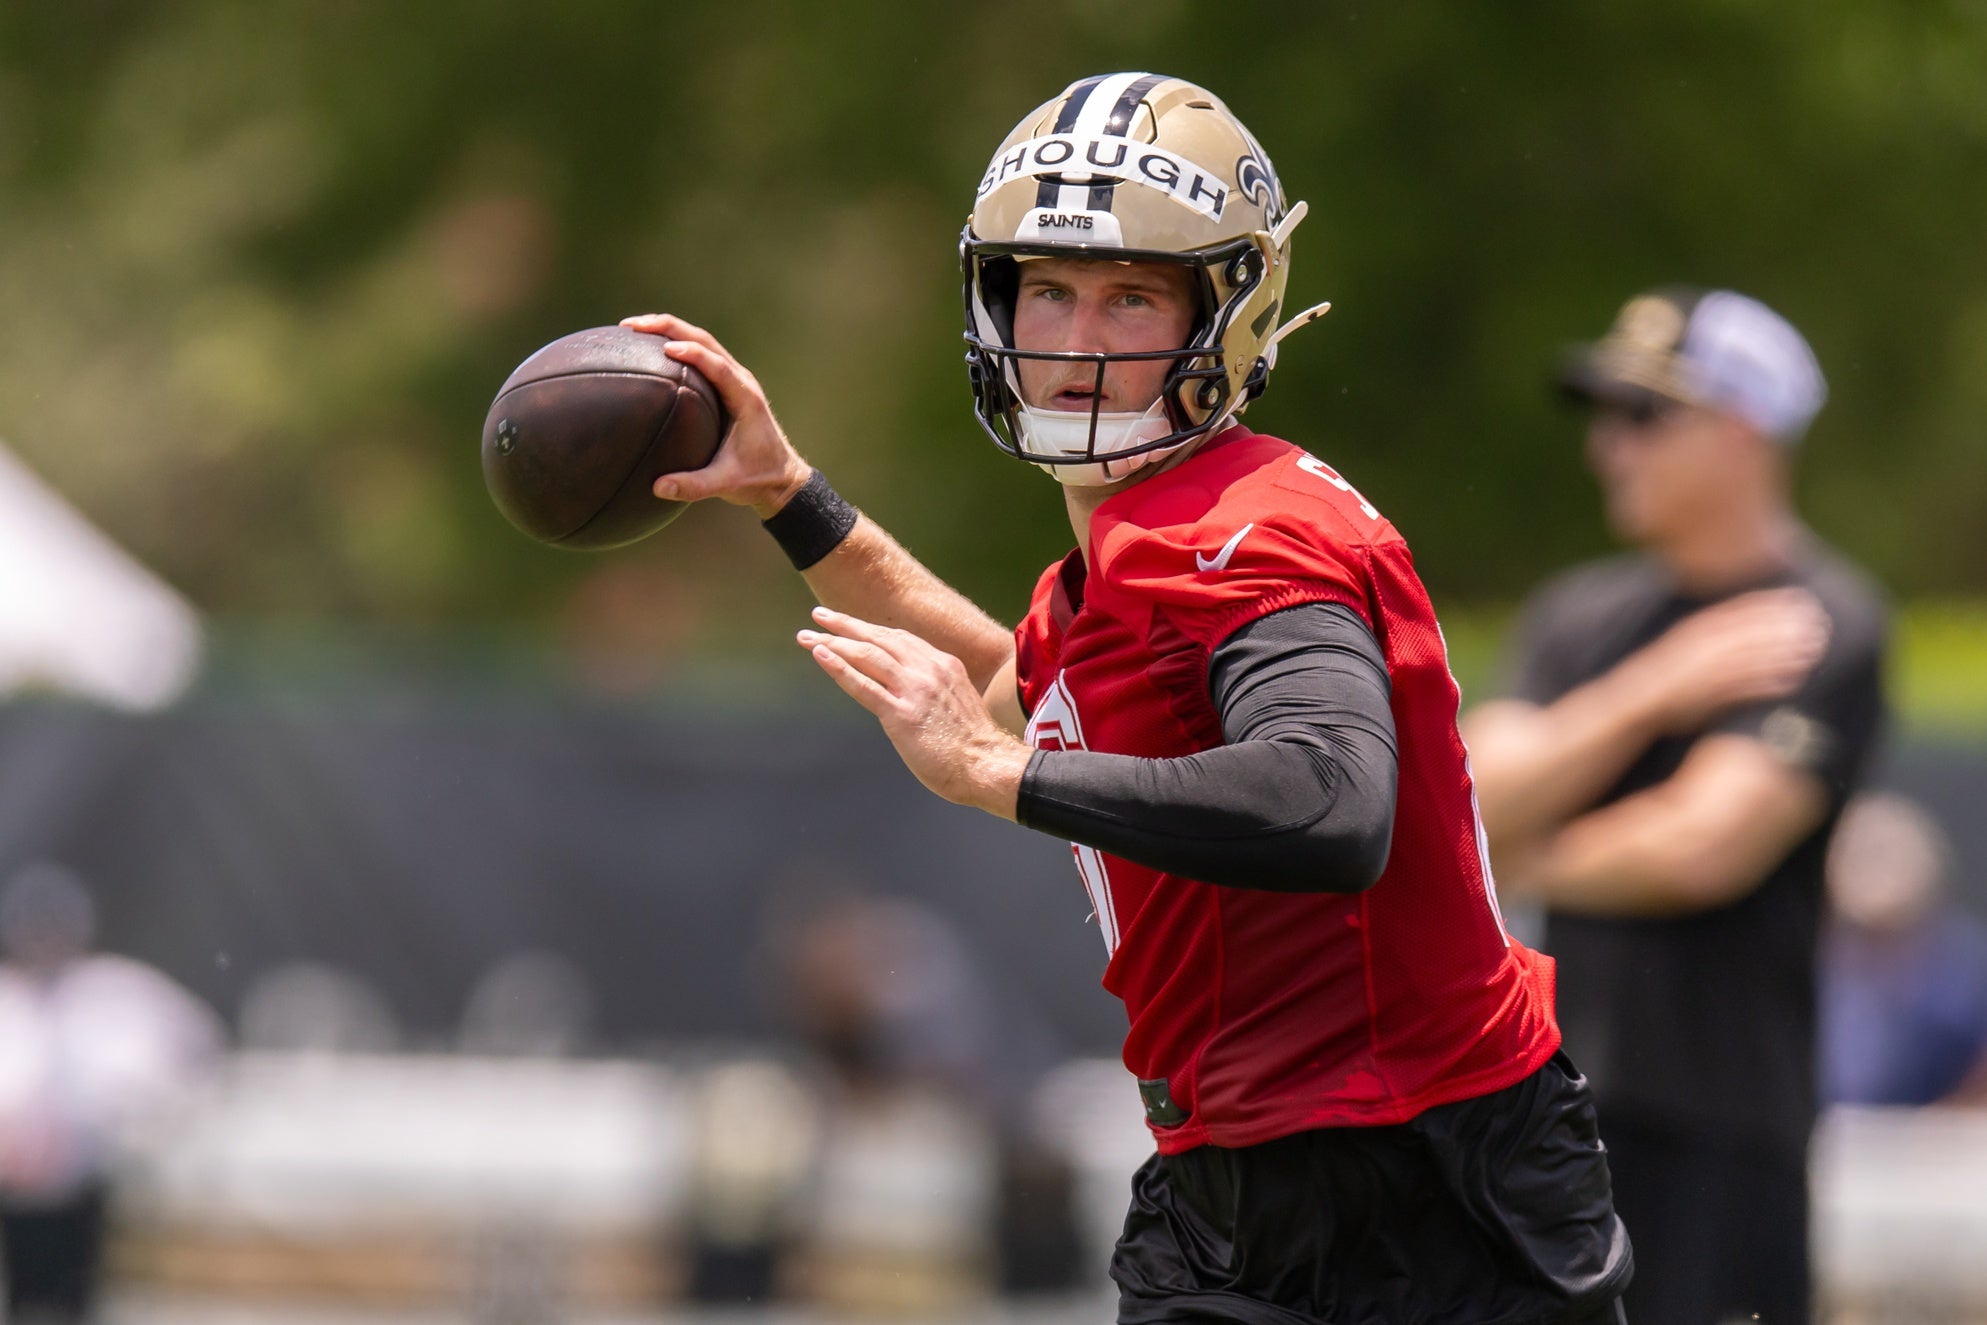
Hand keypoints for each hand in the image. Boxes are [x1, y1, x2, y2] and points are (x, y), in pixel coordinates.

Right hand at [618, 314, 812, 516]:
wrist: (783, 479)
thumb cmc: (758, 479)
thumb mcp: (726, 484)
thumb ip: (694, 486)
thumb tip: (657, 487)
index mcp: (745, 398)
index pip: (718, 365)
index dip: (693, 353)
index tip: (665, 348)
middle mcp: (741, 381)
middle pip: (705, 341)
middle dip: (669, 327)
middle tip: (633, 326)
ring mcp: (735, 380)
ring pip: (702, 342)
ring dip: (670, 329)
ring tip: (634, 328)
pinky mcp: (727, 385)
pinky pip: (701, 354)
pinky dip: (677, 343)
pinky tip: (651, 347)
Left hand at [798, 606, 1032, 818]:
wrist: (988, 766)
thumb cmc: (973, 745)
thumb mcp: (957, 703)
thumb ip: (934, 692)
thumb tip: (914, 697)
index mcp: (943, 664)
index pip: (899, 639)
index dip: (870, 630)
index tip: (850, 624)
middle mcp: (927, 669)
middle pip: (878, 638)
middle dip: (845, 625)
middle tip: (819, 616)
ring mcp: (914, 690)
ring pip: (867, 655)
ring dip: (834, 642)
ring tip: (808, 636)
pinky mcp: (901, 714)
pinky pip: (864, 685)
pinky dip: (839, 668)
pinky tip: (820, 655)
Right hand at [1629, 588, 1830, 732]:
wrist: (1633, 702)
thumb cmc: (1668, 677)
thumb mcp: (1687, 645)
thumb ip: (1716, 634)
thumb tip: (1750, 625)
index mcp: (1697, 630)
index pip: (1740, 611)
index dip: (1772, 604)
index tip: (1802, 599)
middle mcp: (1700, 648)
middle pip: (1749, 632)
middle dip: (1784, 627)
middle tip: (1819, 623)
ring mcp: (1701, 672)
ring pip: (1749, 659)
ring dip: (1782, 654)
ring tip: (1813, 651)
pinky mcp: (1705, 696)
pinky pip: (1740, 689)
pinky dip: (1766, 685)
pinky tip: (1792, 682)